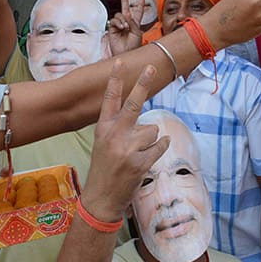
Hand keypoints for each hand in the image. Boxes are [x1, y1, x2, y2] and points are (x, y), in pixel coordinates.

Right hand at [80, 61, 169, 221]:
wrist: (100, 198)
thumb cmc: (104, 168)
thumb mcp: (103, 143)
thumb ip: (118, 126)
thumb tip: (138, 112)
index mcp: (103, 128)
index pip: (110, 100)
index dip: (115, 80)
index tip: (120, 62)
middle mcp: (114, 135)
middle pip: (134, 103)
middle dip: (143, 83)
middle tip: (150, 67)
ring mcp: (127, 149)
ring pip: (152, 130)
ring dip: (150, 140)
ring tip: (136, 153)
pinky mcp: (140, 163)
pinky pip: (160, 146)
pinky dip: (159, 149)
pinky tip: (146, 157)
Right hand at [107, 0, 144, 55]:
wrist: (125, 53)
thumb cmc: (133, 46)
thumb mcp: (137, 33)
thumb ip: (133, 22)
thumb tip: (127, 14)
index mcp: (135, 24)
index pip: (137, 13)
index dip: (139, 6)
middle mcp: (127, 24)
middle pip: (125, 10)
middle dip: (125, 1)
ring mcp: (119, 26)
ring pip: (119, 15)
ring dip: (123, 19)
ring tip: (126, 27)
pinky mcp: (112, 29)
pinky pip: (113, 21)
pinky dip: (117, 23)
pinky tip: (121, 27)